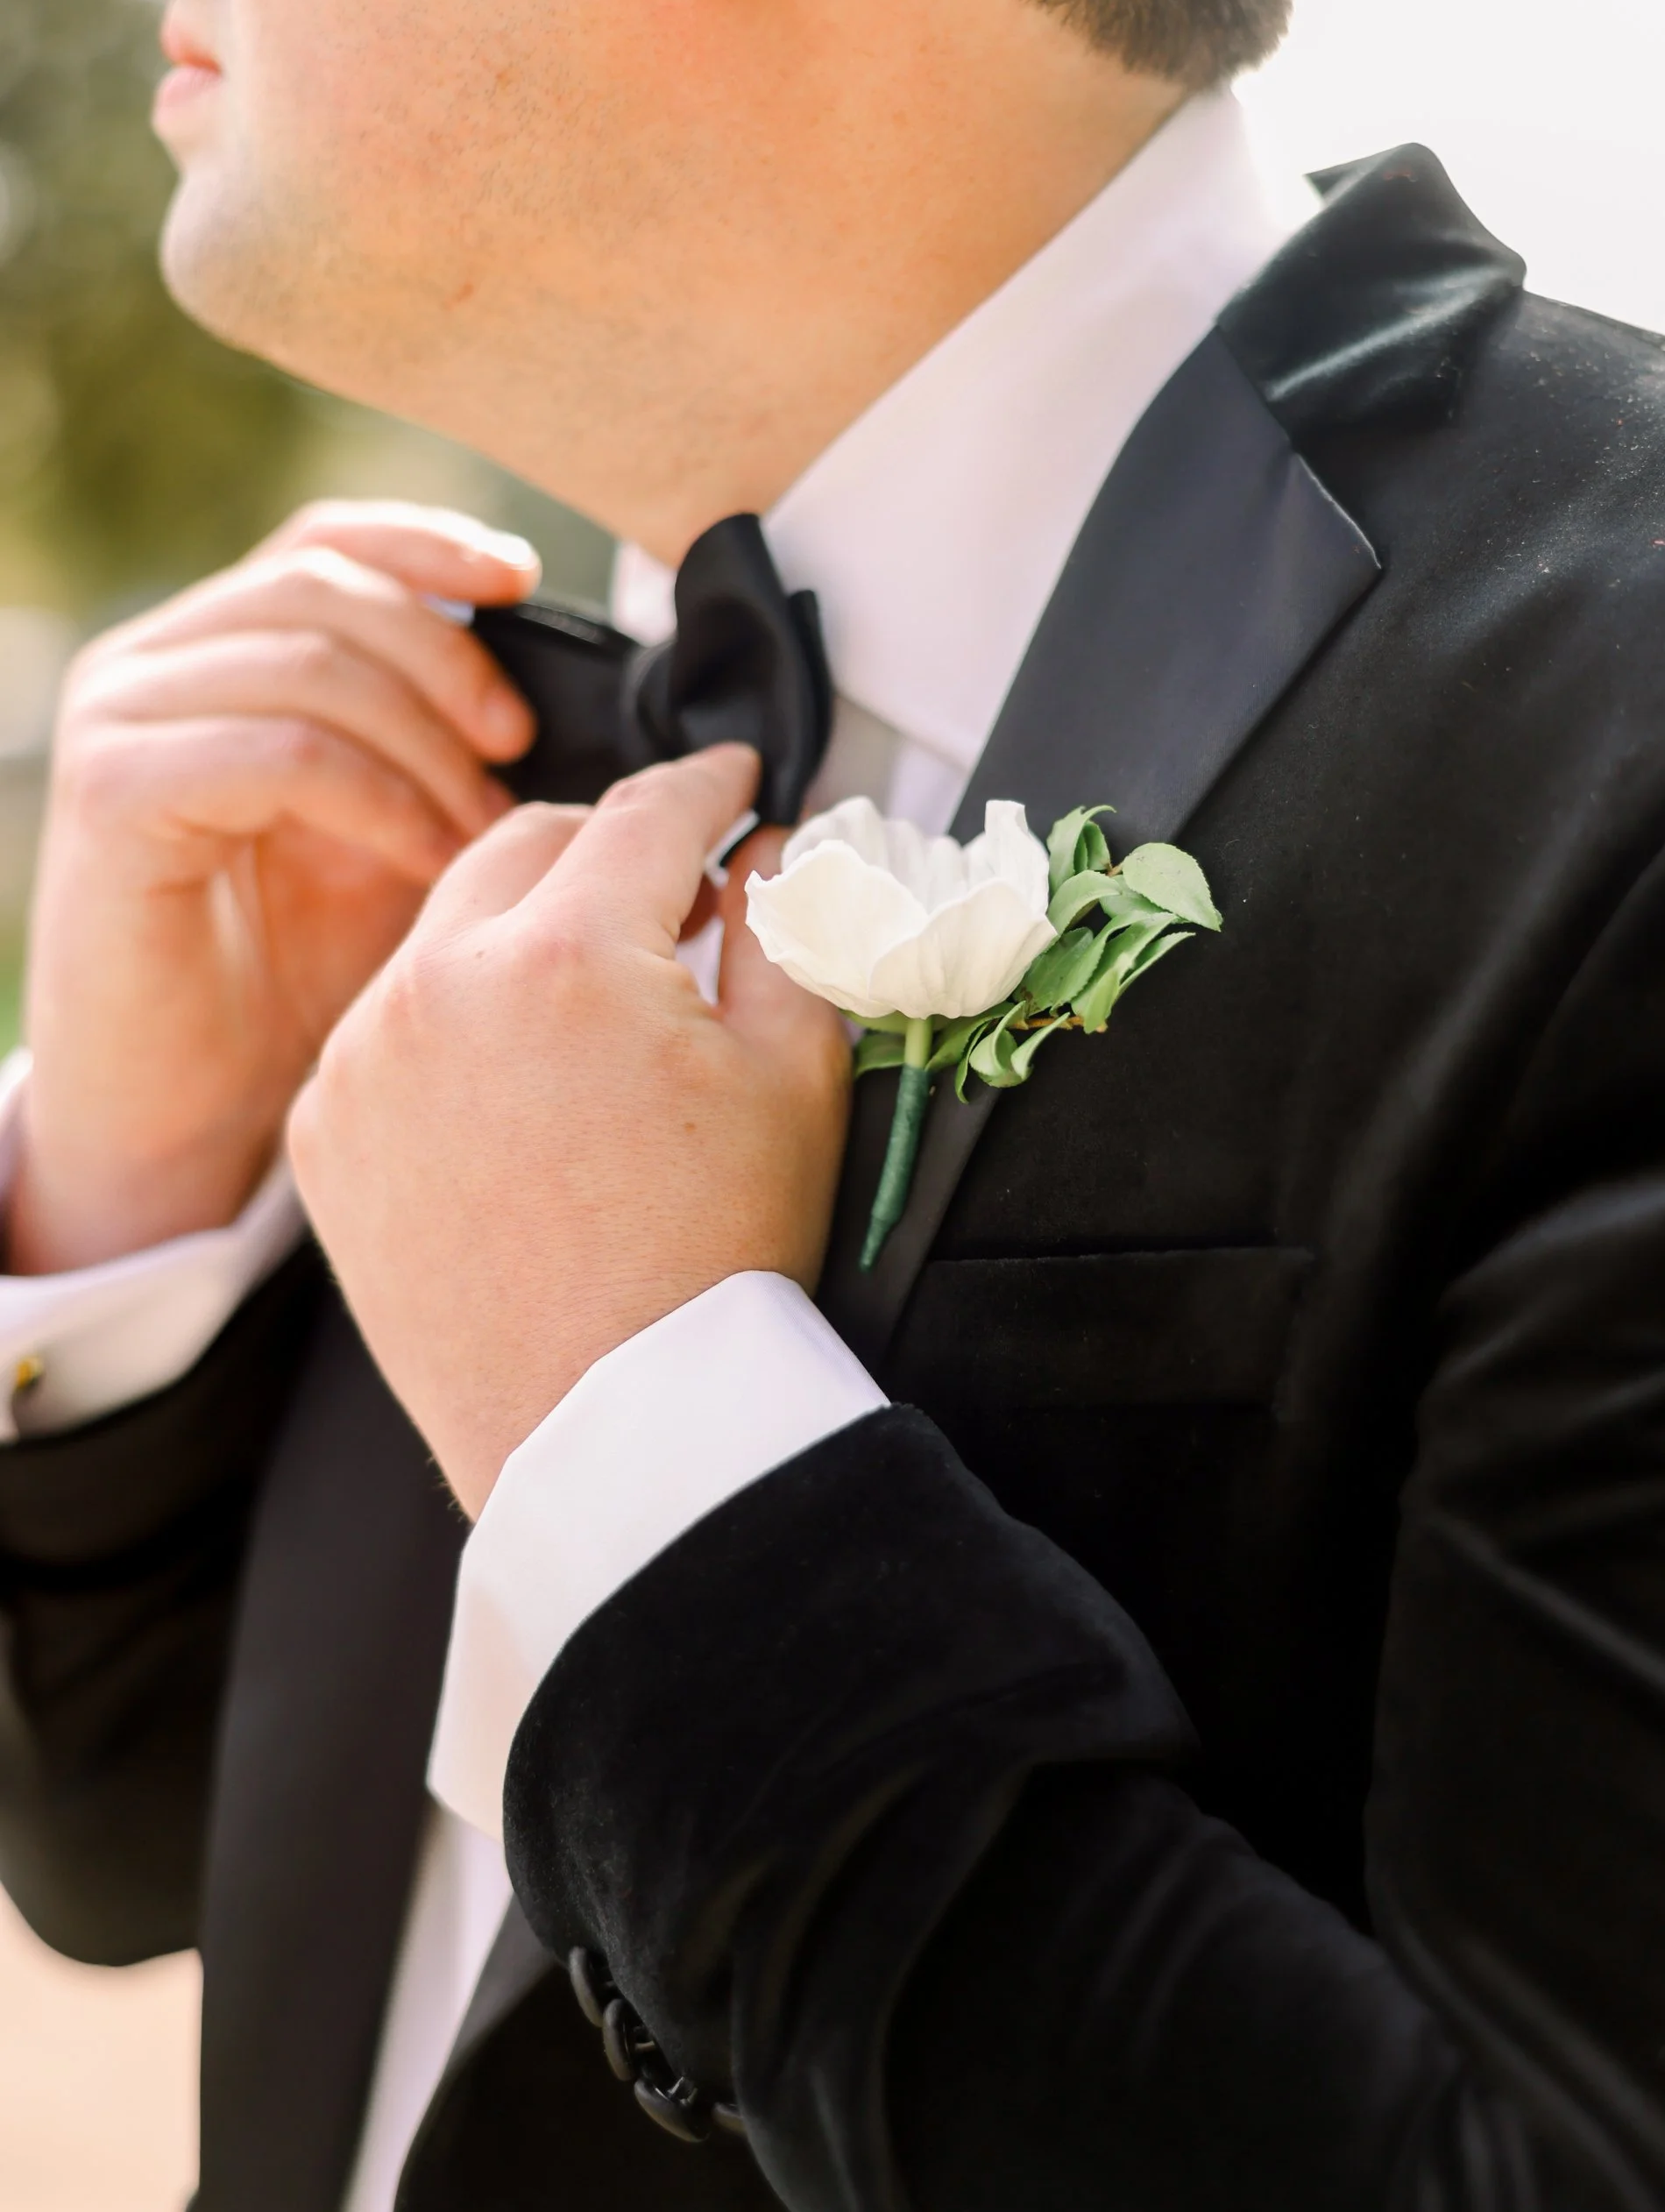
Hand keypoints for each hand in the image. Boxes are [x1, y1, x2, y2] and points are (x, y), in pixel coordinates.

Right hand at [11, 502, 539, 1272]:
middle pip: (328, 589)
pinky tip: (429, 861)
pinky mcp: (115, 792)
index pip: (326, 542)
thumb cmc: (301, 984)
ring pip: (313, 664)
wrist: (191, 1112)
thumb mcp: (399, 839)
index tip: (528, 581)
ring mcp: (123, 721)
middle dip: (449, 661)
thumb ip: (447, 755)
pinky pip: (279, 751)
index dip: (431, 543)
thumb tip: (569, 703)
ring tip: (485, 831)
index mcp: (219, 653)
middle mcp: (154, 666)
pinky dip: (378, 799)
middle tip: (519, 748)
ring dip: (426, 744)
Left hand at [287, 744, 849, 1516]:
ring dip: (522, 927)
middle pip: (529, 840)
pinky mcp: (324, 1128)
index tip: (730, 784)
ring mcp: (364, 1059)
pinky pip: (388, 1021)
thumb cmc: (709, 1267)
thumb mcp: (794, 1078)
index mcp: (565, 959)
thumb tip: (766, 856)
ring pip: (446, 924)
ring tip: (595, 996)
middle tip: (671, 884)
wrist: (609, 1427)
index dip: (708, 785)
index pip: (647, 811)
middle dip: (607, 843)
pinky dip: (452, 1016)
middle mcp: (439, 987)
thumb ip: (788, 930)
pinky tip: (519, 1075)